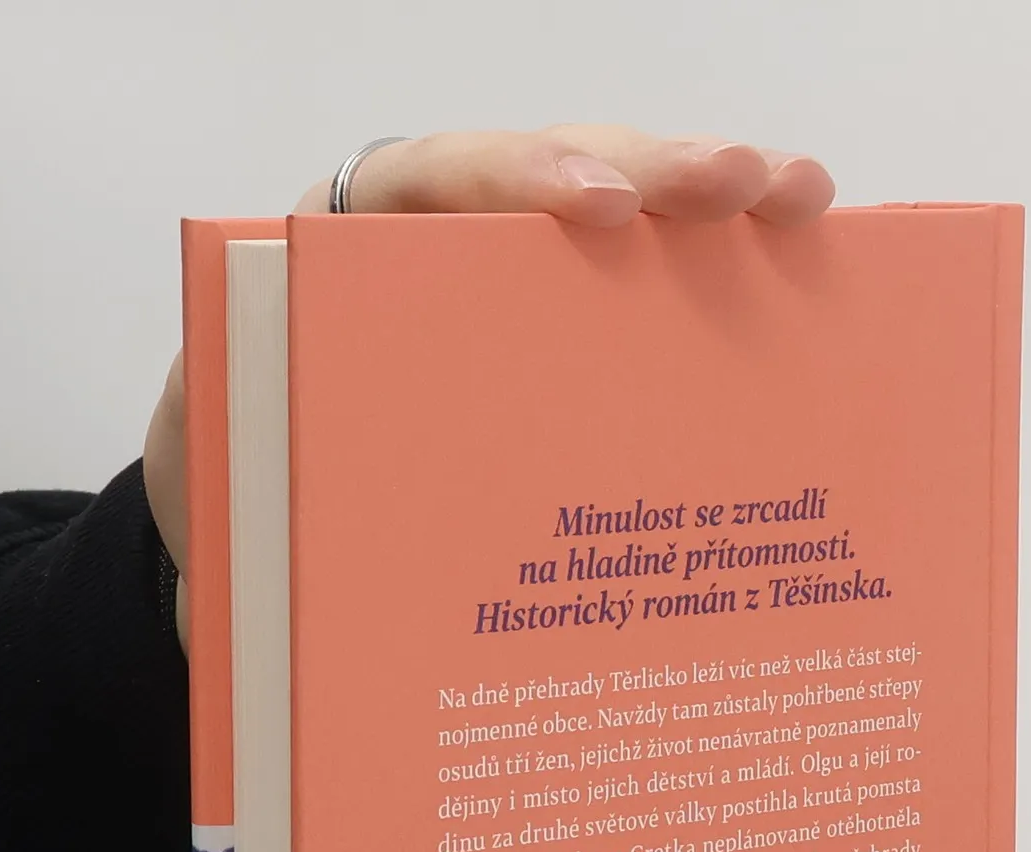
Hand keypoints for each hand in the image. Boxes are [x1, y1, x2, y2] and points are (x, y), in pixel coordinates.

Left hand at [143, 127, 834, 648]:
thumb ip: (267, 429)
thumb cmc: (233, 470)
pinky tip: (791, 277)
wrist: (236, 502)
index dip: (523, 179)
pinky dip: (708, 285)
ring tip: (803, 201)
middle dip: (661, 170)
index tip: (600, 208)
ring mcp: (509, 285)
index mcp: (350, 242)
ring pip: (618, 227)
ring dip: (714, 212)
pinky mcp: (554, 335)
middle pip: (562, 173)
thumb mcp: (227, 441)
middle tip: (751, 181)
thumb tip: (334, 486)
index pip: (444, 174)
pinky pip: (634, 300)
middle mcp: (444, 242)